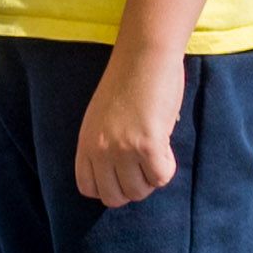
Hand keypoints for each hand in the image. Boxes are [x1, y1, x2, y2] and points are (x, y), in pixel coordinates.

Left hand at [75, 42, 184, 207]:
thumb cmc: (128, 81)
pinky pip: (161, 177)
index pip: (88, 188)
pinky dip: (167, 167)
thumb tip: (124, 173)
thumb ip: (106, 145)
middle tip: (145, 166)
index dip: (110, 187)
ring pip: (139, 191)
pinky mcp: (148, 144)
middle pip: (114, 197)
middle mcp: (100, 149)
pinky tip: (166, 147)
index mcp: (85, 142)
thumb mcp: (102, 118)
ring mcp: (122, 148)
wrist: (144, 56)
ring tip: (156, 153)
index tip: (124, 174)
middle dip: (133, 188)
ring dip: (151, 178)